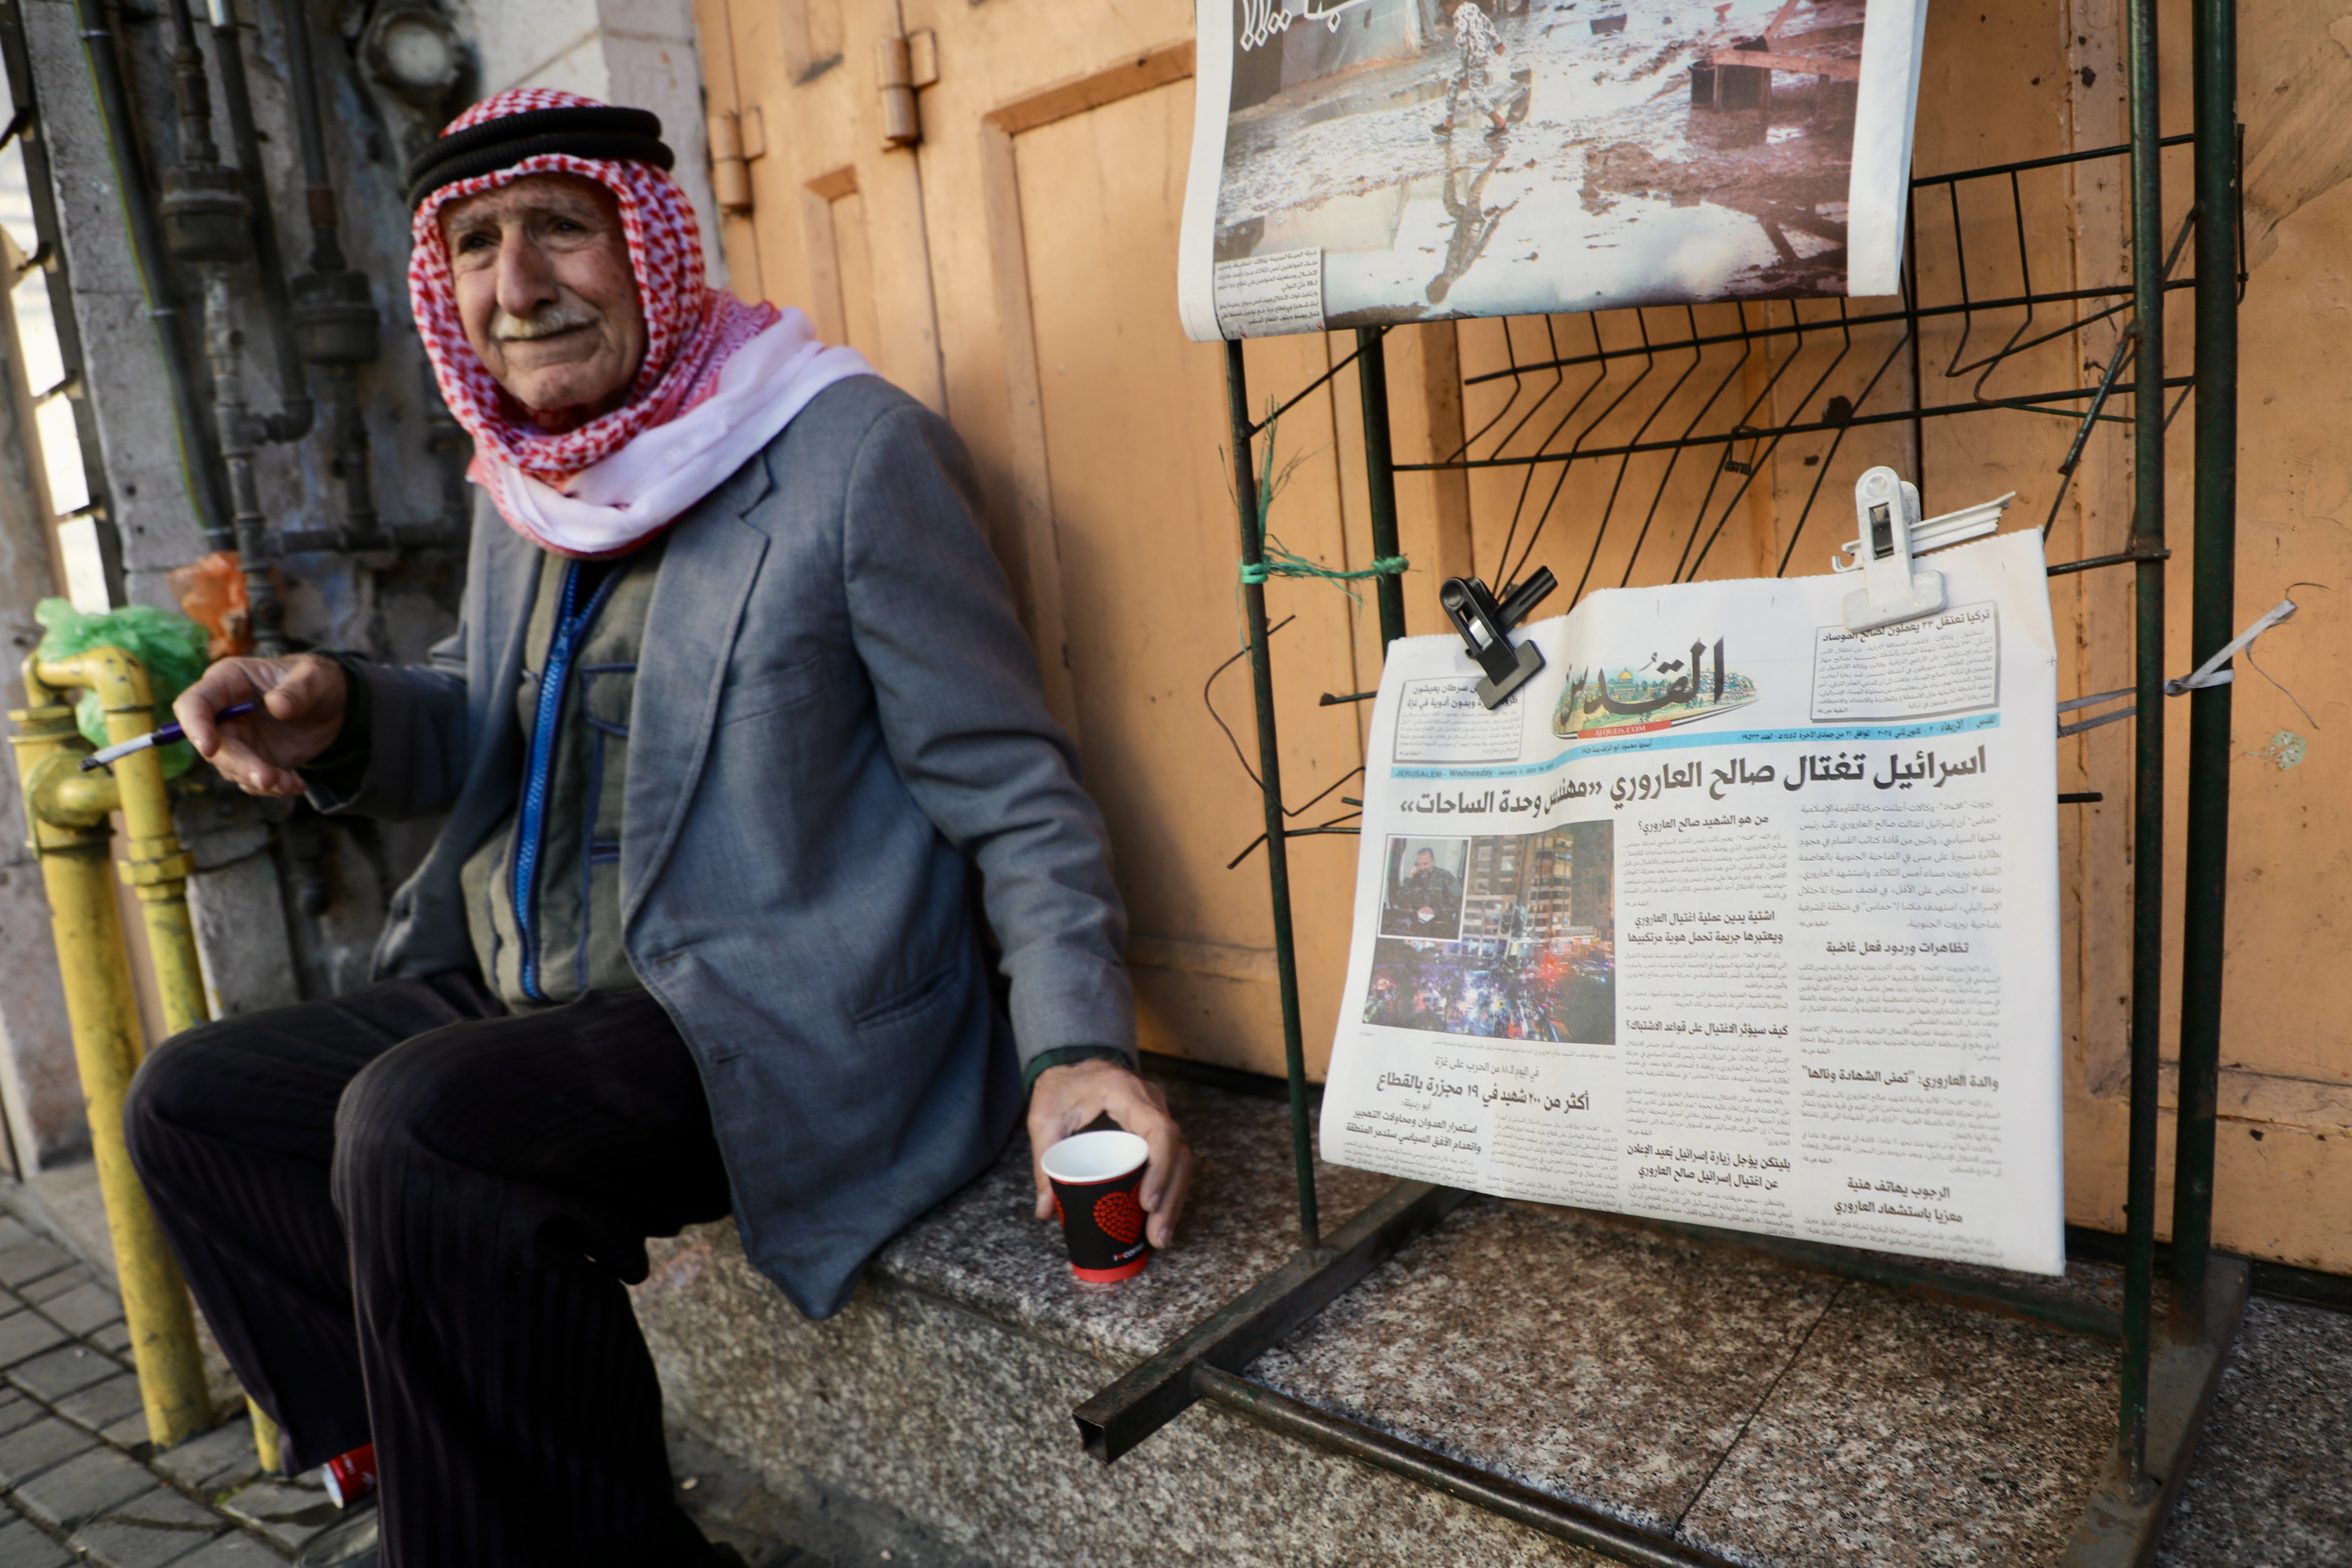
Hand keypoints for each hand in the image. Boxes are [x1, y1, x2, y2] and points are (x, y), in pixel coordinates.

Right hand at [174, 654, 348, 797]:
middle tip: (267, 779)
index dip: (196, 725)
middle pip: (214, 744)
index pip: (195, 703)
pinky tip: (296, 784)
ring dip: (258, 780)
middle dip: (238, 764)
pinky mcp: (253, 758)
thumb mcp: (316, 677)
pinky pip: (252, 779)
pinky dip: (272, 787)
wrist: (331, 704)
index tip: (209, 748)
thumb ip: (298, 690)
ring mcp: (238, 738)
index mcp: (228, 681)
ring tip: (290, 783)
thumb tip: (277, 705)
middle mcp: (225, 712)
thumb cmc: (317, 681)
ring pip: (231, 767)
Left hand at [1029, 1058, 1194, 1249]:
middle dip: (1171, 1196)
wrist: (1071, 1067)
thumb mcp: (1044, 1120)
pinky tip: (1160, 1218)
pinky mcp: (1155, 1128)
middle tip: (1157, 1235)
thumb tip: (1046, 1210)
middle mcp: (1151, 1101)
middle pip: (1177, 1150)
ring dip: (1174, 1199)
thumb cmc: (1059, 1088)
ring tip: (1159, 1236)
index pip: (1159, 1129)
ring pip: (1181, 1158)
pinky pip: (1172, 1159)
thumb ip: (1043, 1163)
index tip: (1146, 1203)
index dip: (1160, 1167)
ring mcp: (1157, 1114)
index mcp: (1125, 1091)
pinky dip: (1169, 1189)